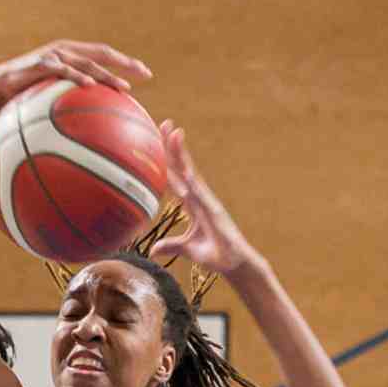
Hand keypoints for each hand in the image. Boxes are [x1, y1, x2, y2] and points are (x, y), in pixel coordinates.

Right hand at [0, 40, 151, 108]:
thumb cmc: (27, 96)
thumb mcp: (52, 98)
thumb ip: (72, 103)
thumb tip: (93, 128)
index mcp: (73, 55)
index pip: (105, 56)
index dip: (126, 63)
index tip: (147, 75)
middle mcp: (67, 50)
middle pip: (103, 53)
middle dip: (126, 63)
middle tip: (146, 74)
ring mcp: (54, 55)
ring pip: (86, 61)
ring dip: (107, 73)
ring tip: (123, 87)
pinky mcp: (41, 63)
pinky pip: (64, 70)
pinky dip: (78, 76)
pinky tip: (91, 86)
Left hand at [150, 123, 255, 276]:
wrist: (234, 263)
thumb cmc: (215, 254)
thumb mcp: (187, 249)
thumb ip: (171, 245)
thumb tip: (153, 250)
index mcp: (192, 203)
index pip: (176, 176)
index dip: (167, 159)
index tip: (158, 140)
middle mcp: (199, 197)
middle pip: (183, 167)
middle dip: (174, 146)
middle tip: (164, 122)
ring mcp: (208, 202)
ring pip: (192, 174)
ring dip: (183, 154)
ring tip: (176, 133)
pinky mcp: (215, 213)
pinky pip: (201, 195)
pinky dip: (193, 182)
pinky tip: (185, 169)